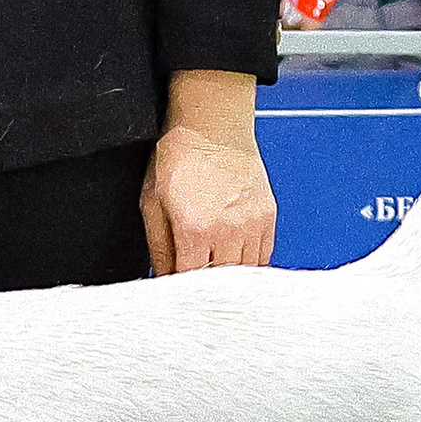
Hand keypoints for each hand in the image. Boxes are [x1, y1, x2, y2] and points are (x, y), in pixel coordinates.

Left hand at [141, 70, 274, 276]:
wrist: (212, 126)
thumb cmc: (180, 158)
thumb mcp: (153, 203)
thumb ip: (159, 247)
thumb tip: (163, 277)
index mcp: (195, 229)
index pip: (189, 281)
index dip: (181, 292)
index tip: (176, 295)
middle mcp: (229, 231)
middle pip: (219, 283)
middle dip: (204, 290)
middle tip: (194, 290)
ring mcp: (253, 225)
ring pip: (244, 275)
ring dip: (227, 281)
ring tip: (212, 277)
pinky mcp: (267, 218)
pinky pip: (263, 258)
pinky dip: (248, 267)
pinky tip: (232, 263)